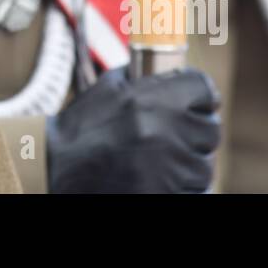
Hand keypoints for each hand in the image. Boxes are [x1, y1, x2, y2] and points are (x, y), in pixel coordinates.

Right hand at [46, 65, 219, 192]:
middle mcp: (166, 130)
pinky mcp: (167, 193)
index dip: (202, 96)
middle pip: (210, 129)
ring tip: (160, 161)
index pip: (204, 88)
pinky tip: (159, 179)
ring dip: (188, 163)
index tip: (198, 103)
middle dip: (196, 132)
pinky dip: (181, 187)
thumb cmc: (82, 126)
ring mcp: (169, 167)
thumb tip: (170, 73)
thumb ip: (144, 78)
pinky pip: (194, 191)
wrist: (57, 166)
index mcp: (154, 98)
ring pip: (203, 166)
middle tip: (176, 136)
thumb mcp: (110, 88)